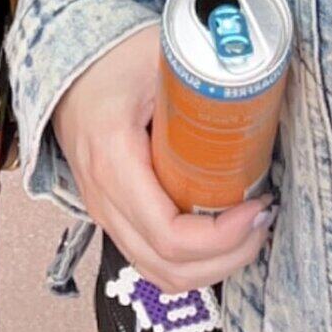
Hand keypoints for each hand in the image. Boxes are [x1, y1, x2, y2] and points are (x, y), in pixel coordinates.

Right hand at [52, 24, 273, 294]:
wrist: (67, 68)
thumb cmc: (111, 59)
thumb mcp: (158, 57)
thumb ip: (204, 72)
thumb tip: (259, 85)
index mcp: (114, 160)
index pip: (169, 233)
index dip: (221, 236)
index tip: (257, 207)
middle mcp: (104, 199)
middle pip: (170, 265)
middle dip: (228, 256)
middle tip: (263, 218)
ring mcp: (105, 214)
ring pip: (161, 274)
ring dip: (213, 266)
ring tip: (250, 230)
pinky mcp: (113, 216)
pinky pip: (151, 259)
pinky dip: (192, 261)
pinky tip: (222, 234)